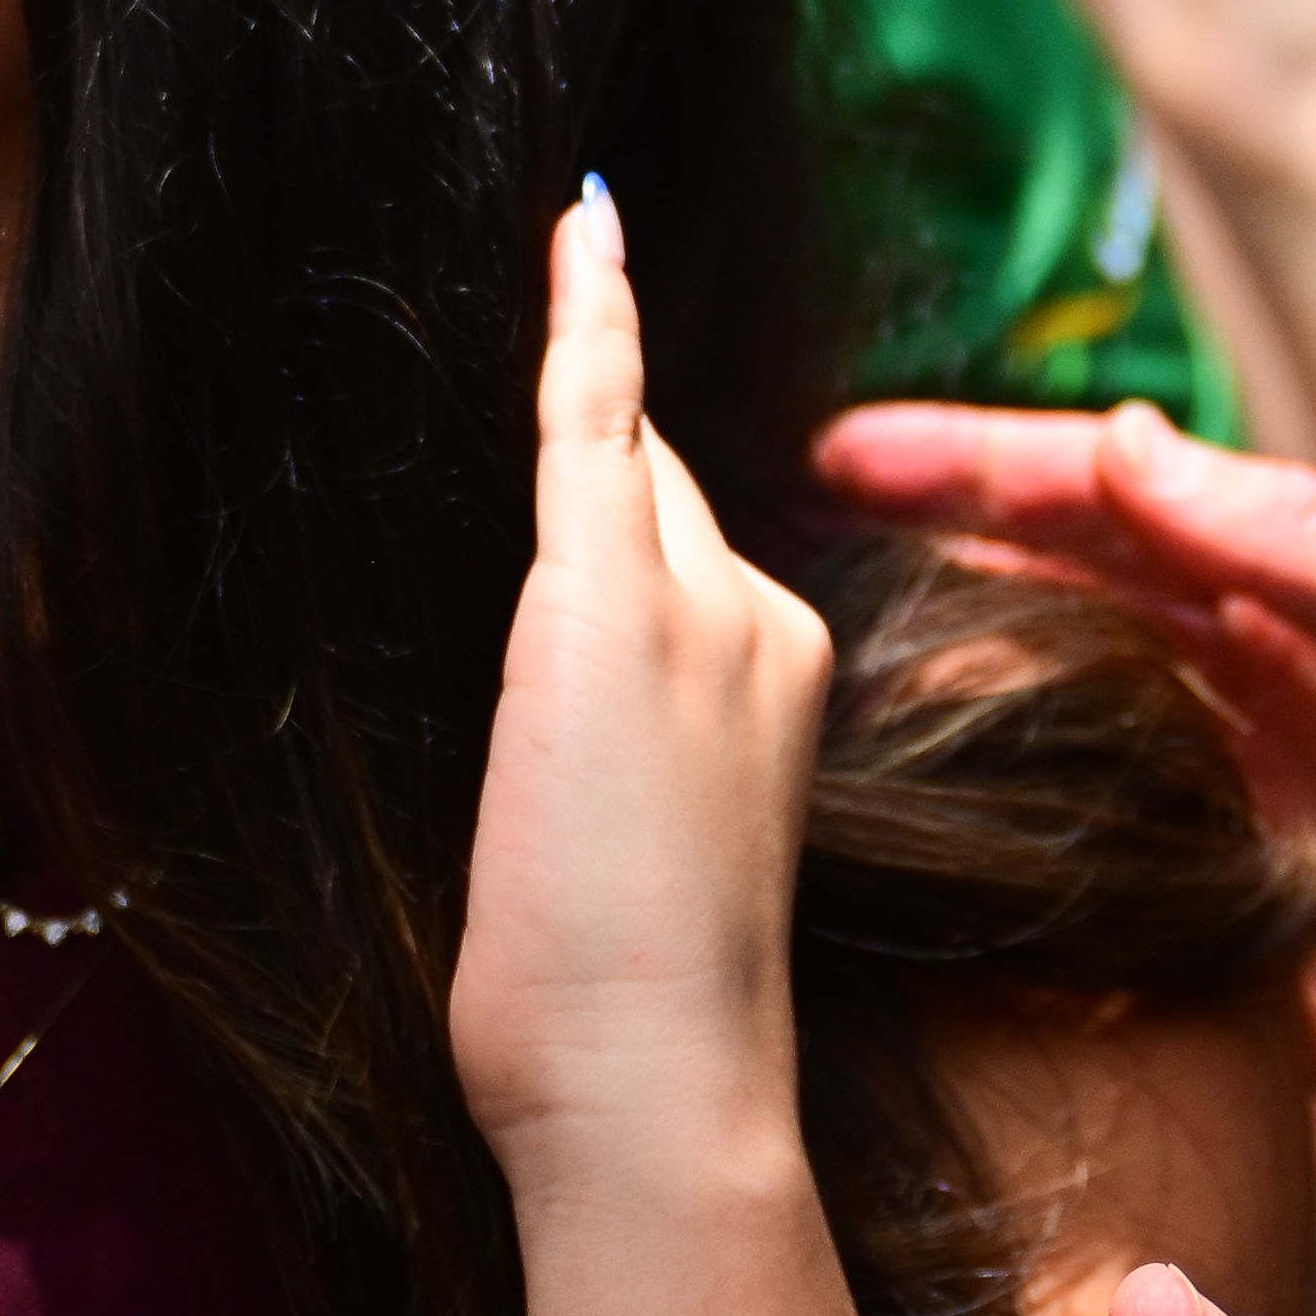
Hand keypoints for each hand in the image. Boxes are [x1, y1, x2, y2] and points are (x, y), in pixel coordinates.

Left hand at [451, 192, 833, 1181]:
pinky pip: (594, 417)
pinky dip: (588, 317)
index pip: (702, 543)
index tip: (623, 384)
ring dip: (580, 401)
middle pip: (668, 491)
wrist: (652, 1087)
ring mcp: (702, 608)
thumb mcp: (644, 858)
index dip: (655, 475)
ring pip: (625, 467)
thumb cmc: (618, 1022)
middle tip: (535, 427)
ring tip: (558, 282)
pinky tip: (583, 228)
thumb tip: (562, 692)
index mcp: (780, 684)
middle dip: (604, 475)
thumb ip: (625, 747)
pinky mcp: (609, 602)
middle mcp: (765, 623)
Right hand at [811, 397, 1315, 1221]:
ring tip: (811, 705)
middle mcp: (1276, 701)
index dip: (977, 467)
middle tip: (776, 567)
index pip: (1114, 503)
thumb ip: (1304, 547)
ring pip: (1072, 746)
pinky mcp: (1268, 969)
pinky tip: (929, 890)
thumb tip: (1132, 446)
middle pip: (1066, 609)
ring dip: (956, 712)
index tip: (841, 448)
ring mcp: (1263, 832)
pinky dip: (1024, 884)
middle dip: (930, 569)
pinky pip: (1116, 908)